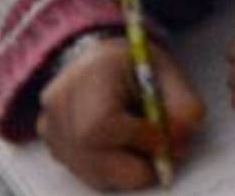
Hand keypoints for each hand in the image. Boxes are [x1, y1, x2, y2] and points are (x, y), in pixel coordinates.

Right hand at [37, 36, 205, 190]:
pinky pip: (88, 174)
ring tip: (142, 142)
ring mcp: (51, 128)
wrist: (98, 61)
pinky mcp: (53, 148)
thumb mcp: (168, 72)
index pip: (102, 124)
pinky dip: (113, 169)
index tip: (164, 138)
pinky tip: (123, 146)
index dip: (138, 139)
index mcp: (90, 74)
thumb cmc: (134, 66)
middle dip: (137, 164)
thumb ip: (184, 105)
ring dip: (128, 168)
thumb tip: (180, 144)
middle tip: (161, 153)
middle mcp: (60, 103)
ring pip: (93, 172)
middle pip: (93, 157)